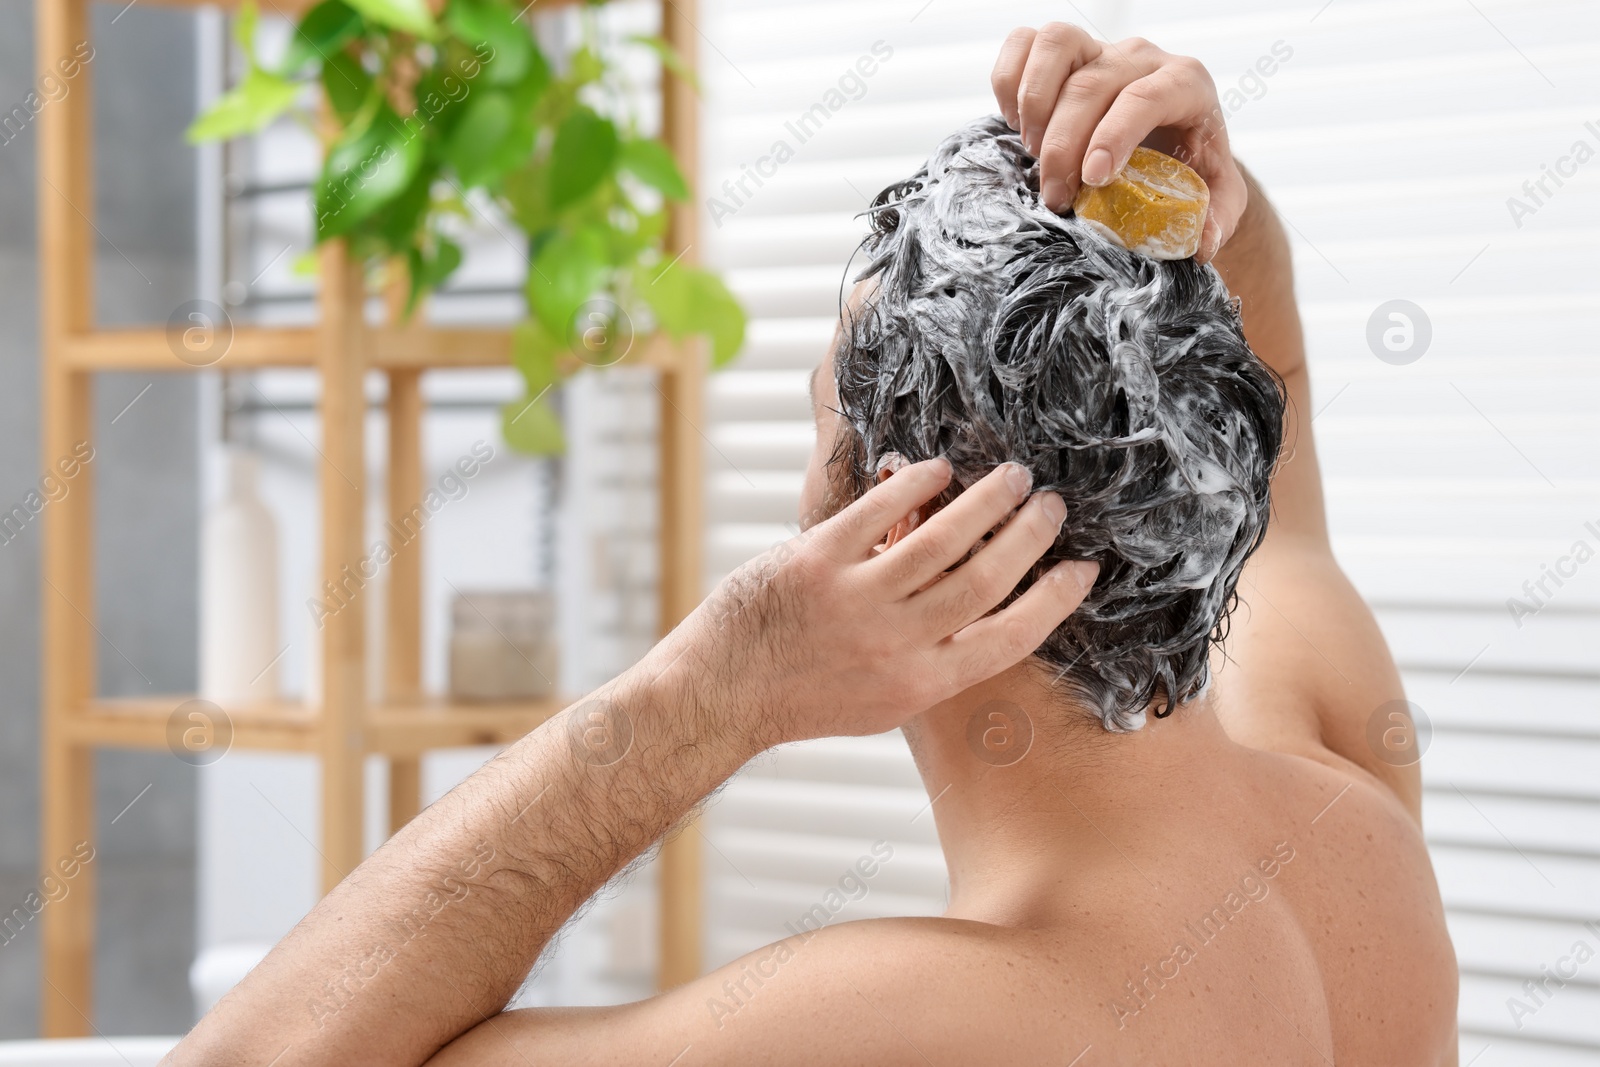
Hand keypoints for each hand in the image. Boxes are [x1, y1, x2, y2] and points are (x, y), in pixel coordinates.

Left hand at [668, 459, 1098, 748]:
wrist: (723, 692)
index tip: (1083, 568)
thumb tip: (987, 605)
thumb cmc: (808, 695)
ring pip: (943, 537)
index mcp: (922, 684)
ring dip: (986, 500)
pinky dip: (916, 484)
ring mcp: (856, 600)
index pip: (1012, 637)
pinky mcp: (817, 561)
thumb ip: (935, 658)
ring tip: (1010, 477)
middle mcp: (896, 645)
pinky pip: (881, 510)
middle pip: (987, 577)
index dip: (1055, 599)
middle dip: (1029, 534)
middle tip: (1048, 505)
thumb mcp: (885, 700)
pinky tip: (937, 469)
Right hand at [990, 24, 1246, 261]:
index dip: (1112, 136)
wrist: (1173, 140)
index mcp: (1184, 83)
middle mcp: (1141, 58)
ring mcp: (1099, 48)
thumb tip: (1202, 242)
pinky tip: (1015, 124)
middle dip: (1063, 146)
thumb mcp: (1216, 196)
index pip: (1144, 98)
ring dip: (1034, 103)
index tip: (1092, 179)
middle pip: (1090, 85)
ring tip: (1032, 151)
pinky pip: (1024, 43)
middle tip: (1056, 197)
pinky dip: (1009, 80)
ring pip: (1056, 44)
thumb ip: (1218, 218)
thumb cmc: (1192, 168)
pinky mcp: (1065, 52)